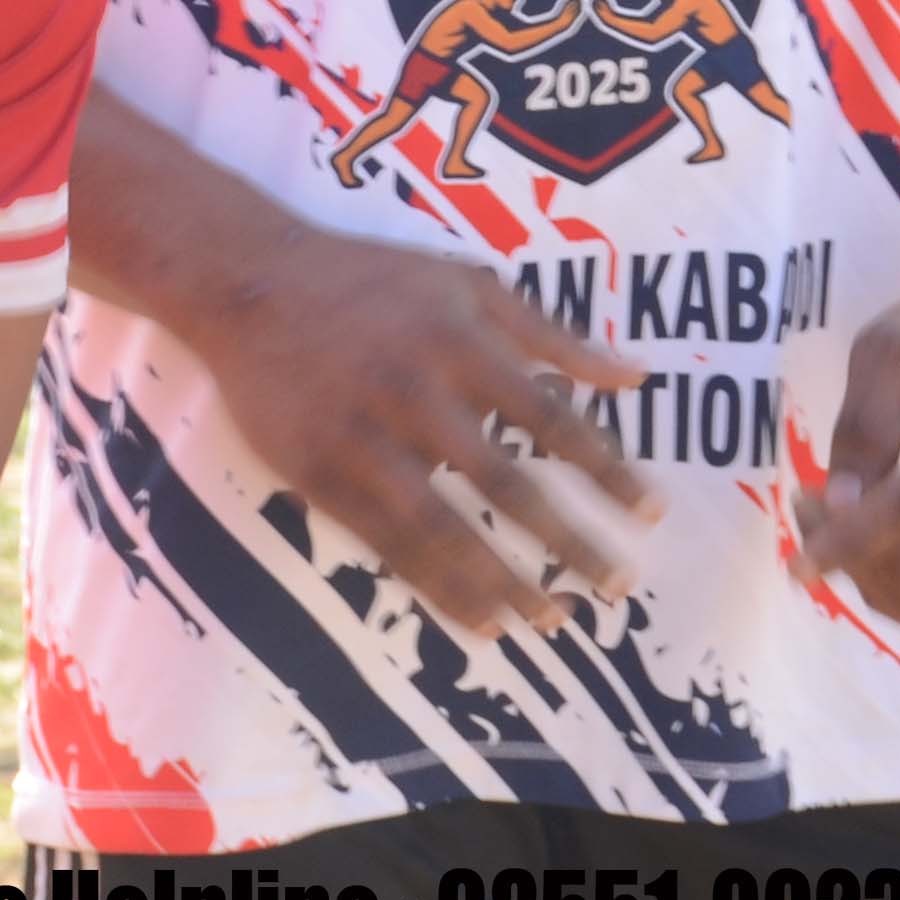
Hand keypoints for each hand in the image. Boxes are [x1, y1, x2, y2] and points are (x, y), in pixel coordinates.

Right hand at [175, 226, 655, 638]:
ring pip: (443, 527)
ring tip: (551, 620)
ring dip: (502, 580)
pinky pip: (387, 543)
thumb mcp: (465, 281)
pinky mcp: (319, 474)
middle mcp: (414, 395)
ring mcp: (362, 439)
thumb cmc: (369, 279)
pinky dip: (436, 586)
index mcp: (458, 344)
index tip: (652, 514)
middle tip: (620, 586)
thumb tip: (638, 374)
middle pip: (504, 483)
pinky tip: (481, 618)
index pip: (549, 418)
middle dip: (567, 539)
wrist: (246, 282)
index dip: (605, 468)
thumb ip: (552, 332)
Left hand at [792, 286, 899, 637]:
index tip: (797, 565)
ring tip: (835, 520)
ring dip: (864, 578)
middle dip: (843, 551)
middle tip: (804, 499)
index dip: (849, 543)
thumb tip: (839, 504)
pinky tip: (873, 546)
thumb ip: (864, 422)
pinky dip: (897, 594)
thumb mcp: (892, 346)